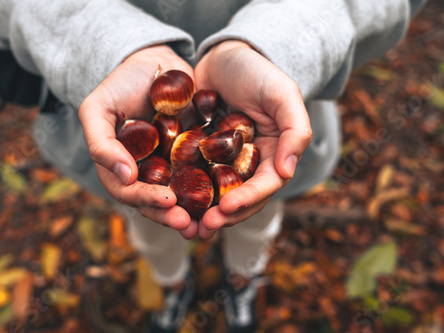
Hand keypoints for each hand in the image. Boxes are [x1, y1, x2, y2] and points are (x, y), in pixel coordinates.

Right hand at [79, 45, 196, 237]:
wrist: (154, 61)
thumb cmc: (120, 84)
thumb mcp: (97, 109)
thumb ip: (102, 144)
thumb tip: (126, 178)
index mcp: (121, 167)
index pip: (130, 193)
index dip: (147, 200)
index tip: (168, 201)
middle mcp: (146, 172)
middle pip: (157, 202)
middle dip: (172, 215)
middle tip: (189, 223)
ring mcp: (170, 166)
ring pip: (181, 196)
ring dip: (193, 212)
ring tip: (208, 222)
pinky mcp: (193, 155)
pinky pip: (202, 176)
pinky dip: (211, 190)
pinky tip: (225, 198)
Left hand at [194, 40, 311, 238]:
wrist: (224, 56)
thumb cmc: (257, 71)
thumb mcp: (283, 94)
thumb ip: (295, 130)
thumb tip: (287, 171)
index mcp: (272, 155)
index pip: (265, 185)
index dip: (248, 199)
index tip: (227, 207)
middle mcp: (248, 164)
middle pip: (240, 198)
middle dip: (224, 215)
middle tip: (203, 228)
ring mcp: (222, 162)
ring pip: (215, 195)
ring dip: (203, 213)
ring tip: (186, 227)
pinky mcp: (199, 155)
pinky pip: (193, 177)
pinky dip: (185, 192)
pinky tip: (170, 202)